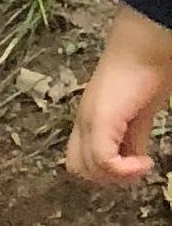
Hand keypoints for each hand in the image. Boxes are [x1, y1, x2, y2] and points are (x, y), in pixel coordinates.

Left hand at [66, 6, 171, 190]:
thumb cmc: (145, 72)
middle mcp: (83, 122)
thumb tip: (136, 158)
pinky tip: (143, 161)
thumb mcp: (140, 114)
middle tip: (136, 169)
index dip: (105, 172)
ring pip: (88, 169)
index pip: (80, 159)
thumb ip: (133, 137)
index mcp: (90, 120)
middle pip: (79, 168)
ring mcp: (89, 121)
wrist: (145, 47)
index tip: (132, 165)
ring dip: (118, 176)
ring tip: (141, 164)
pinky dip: (124, 169)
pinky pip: (103, 160)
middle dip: (110, 179)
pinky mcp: (101, 119)